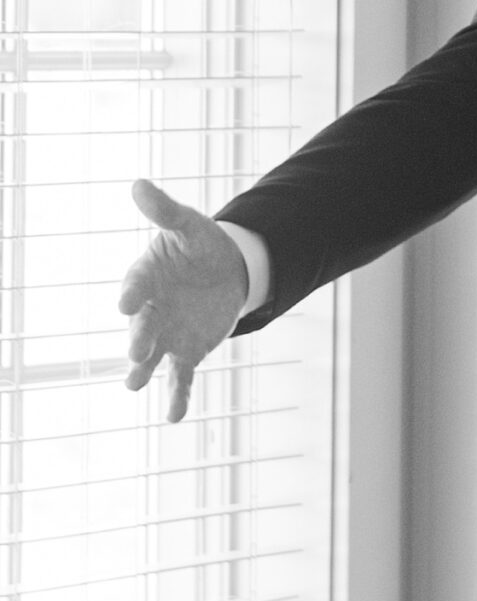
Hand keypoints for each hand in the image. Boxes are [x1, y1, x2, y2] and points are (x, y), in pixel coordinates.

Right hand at [119, 179, 248, 421]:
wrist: (226, 270)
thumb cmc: (200, 245)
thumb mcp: (188, 225)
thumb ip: (165, 212)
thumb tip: (138, 184)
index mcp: (146, 276)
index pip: (135, 285)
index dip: (132, 294)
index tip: (127, 303)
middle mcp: (150, 309)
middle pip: (142, 326)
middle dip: (139, 338)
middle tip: (137, 351)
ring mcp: (167, 334)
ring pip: (153, 356)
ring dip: (144, 370)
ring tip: (133, 385)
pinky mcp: (187, 352)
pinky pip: (180, 377)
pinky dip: (176, 396)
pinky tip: (173, 417)